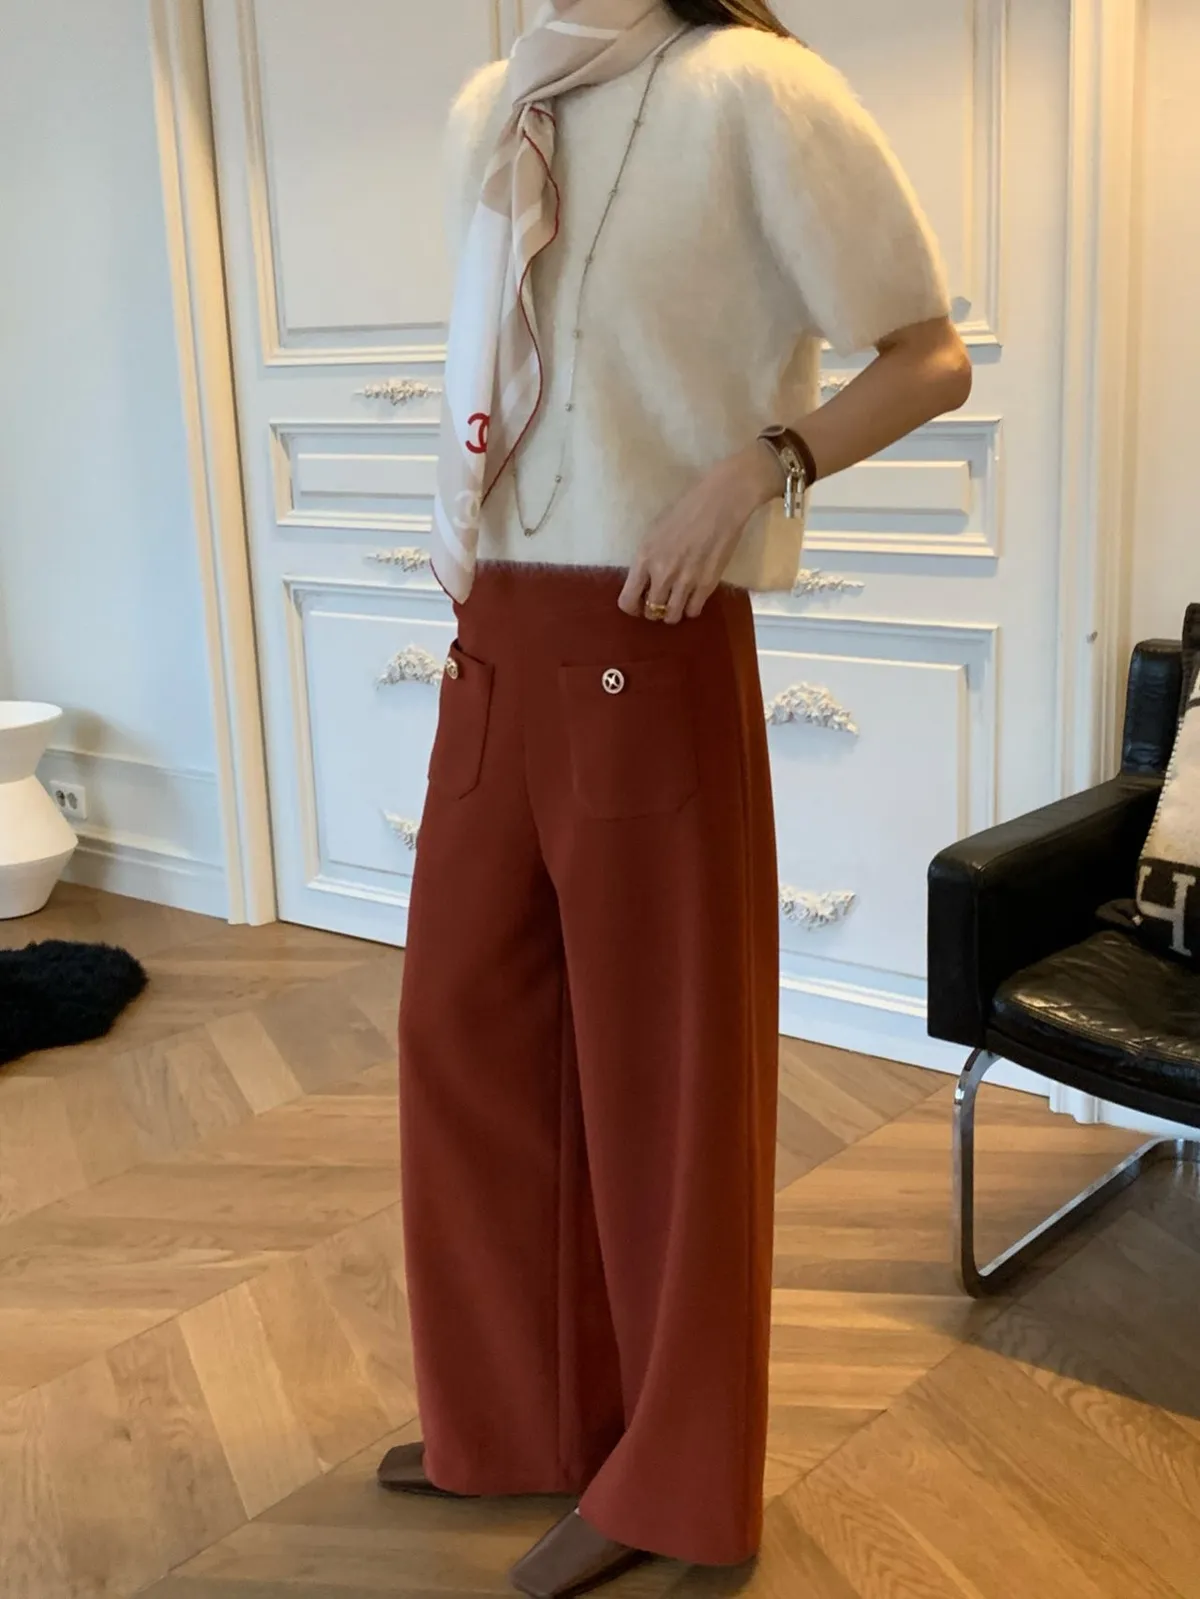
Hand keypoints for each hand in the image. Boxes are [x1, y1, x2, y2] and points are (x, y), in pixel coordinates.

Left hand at [618, 443, 780, 622]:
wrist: (720, 503)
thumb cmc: (685, 509)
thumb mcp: (654, 532)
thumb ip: (647, 558)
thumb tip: (644, 581)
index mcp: (645, 557)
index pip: (628, 599)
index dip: (631, 607)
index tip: (637, 604)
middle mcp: (663, 574)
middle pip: (651, 611)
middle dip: (652, 610)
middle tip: (658, 602)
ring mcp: (686, 581)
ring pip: (672, 616)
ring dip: (671, 613)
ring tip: (675, 602)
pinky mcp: (707, 584)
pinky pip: (694, 610)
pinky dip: (691, 608)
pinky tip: (692, 598)